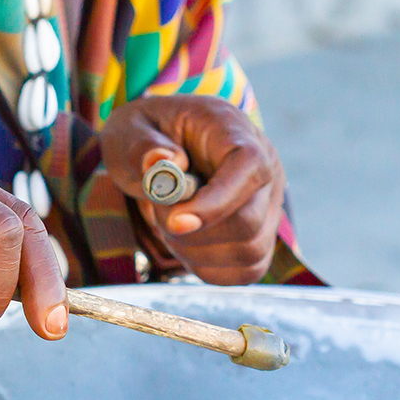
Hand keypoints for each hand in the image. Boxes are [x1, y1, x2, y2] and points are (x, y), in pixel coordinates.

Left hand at [98, 95, 285, 284]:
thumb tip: (164, 163)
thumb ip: (143, 147)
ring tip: (170, 224)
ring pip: (249, 252)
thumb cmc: (147, 134)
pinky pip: (245, 270)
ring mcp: (269, 204)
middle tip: (159, 212)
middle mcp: (265, 167)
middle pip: (248, 221)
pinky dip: (208, 267)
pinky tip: (184, 243)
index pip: (249, 168)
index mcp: (234, 131)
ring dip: (196, 251)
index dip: (216, 202)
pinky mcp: (262, 234)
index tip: (174, 221)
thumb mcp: (130, 129)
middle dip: (192, 232)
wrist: (159, 145)